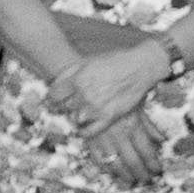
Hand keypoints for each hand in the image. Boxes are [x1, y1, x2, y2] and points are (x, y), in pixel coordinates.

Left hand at [53, 42, 172, 137]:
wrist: (140, 68)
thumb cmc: (114, 61)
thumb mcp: (87, 61)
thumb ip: (69, 73)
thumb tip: (54, 84)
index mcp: (77, 80)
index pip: (53, 95)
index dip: (55, 95)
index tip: (58, 96)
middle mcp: (85, 95)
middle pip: (64, 106)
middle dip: (67, 103)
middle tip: (73, 101)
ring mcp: (96, 108)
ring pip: (74, 117)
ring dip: (76, 114)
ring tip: (82, 109)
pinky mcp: (109, 117)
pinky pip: (89, 131)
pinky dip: (84, 130)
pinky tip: (83, 125)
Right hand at [78, 100, 164, 184]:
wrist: (91, 87)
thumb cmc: (117, 94)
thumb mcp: (137, 106)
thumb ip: (149, 125)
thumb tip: (162, 140)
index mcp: (132, 126)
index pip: (147, 152)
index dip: (153, 164)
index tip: (158, 170)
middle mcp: (119, 136)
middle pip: (133, 161)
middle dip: (142, 173)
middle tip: (147, 179)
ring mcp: (103, 139)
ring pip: (116, 164)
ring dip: (126, 175)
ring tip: (132, 180)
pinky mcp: (89, 139)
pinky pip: (98, 159)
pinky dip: (106, 169)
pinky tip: (113, 172)